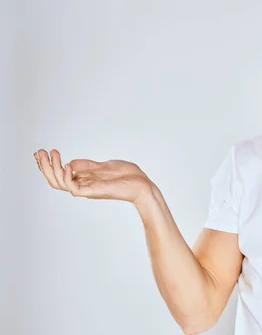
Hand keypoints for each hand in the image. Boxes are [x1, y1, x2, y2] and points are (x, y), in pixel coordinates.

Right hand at [33, 149, 153, 204]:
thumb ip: (87, 165)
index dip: (47, 165)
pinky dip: (67, 177)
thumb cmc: (127, 176)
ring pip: (60, 183)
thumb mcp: (104, 166)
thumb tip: (70, 162)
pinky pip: (74, 187)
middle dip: (44, 166)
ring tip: (51, 154)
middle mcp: (83, 185)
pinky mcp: (93, 191)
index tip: (39, 152)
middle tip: (38, 152)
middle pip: (55, 179)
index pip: (59, 174)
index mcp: (84, 179)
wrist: (142, 184)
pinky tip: (67, 165)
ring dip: (52, 169)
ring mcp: (87, 189)